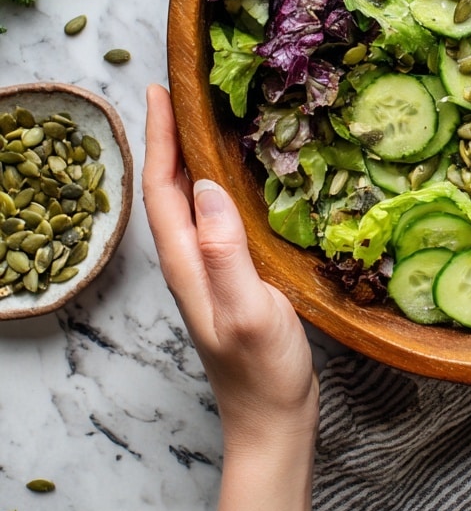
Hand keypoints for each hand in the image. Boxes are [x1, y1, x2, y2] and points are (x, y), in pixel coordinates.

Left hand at [143, 85, 317, 454]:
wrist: (272, 420)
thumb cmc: (262, 372)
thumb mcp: (248, 311)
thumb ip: (225, 254)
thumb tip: (205, 187)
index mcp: (187, 265)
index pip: (162, 191)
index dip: (159, 138)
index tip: (159, 91)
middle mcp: (190, 264)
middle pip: (166, 191)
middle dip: (167, 137)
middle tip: (179, 91)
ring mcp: (209, 273)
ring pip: (187, 203)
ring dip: (186, 158)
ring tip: (200, 121)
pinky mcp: (231, 279)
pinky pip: (213, 218)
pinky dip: (214, 185)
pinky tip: (233, 179)